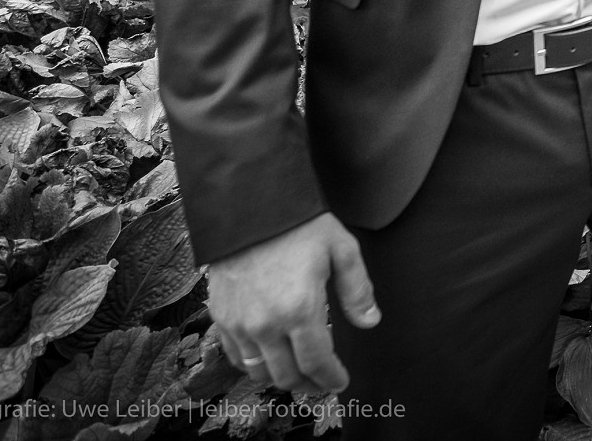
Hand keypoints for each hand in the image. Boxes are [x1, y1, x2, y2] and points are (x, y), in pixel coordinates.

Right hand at [208, 212, 379, 395]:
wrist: (249, 207)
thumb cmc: (300, 225)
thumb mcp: (341, 250)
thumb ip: (357, 290)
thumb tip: (370, 322)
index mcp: (299, 310)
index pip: (316, 362)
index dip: (330, 378)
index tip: (340, 381)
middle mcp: (265, 324)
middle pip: (287, 375)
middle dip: (308, 384)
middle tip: (322, 381)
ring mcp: (239, 323)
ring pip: (259, 371)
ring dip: (280, 378)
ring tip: (298, 372)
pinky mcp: (221, 317)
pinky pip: (236, 356)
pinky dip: (254, 364)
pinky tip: (269, 358)